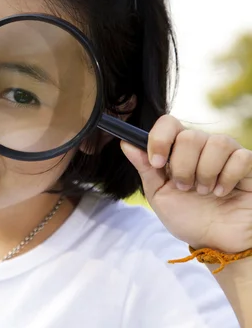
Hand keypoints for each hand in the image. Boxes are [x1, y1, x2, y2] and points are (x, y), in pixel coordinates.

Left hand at [121, 115, 251, 252]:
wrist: (217, 243)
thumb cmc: (188, 218)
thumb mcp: (159, 195)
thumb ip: (145, 169)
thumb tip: (126, 143)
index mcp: (177, 150)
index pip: (168, 123)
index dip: (160, 139)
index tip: (157, 163)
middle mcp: (202, 146)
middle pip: (189, 136)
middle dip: (183, 167)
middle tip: (185, 188)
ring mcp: (226, 153)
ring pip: (216, 142)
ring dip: (205, 173)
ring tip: (204, 192)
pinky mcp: (248, 164)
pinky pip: (240, 157)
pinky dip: (228, 178)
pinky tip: (223, 192)